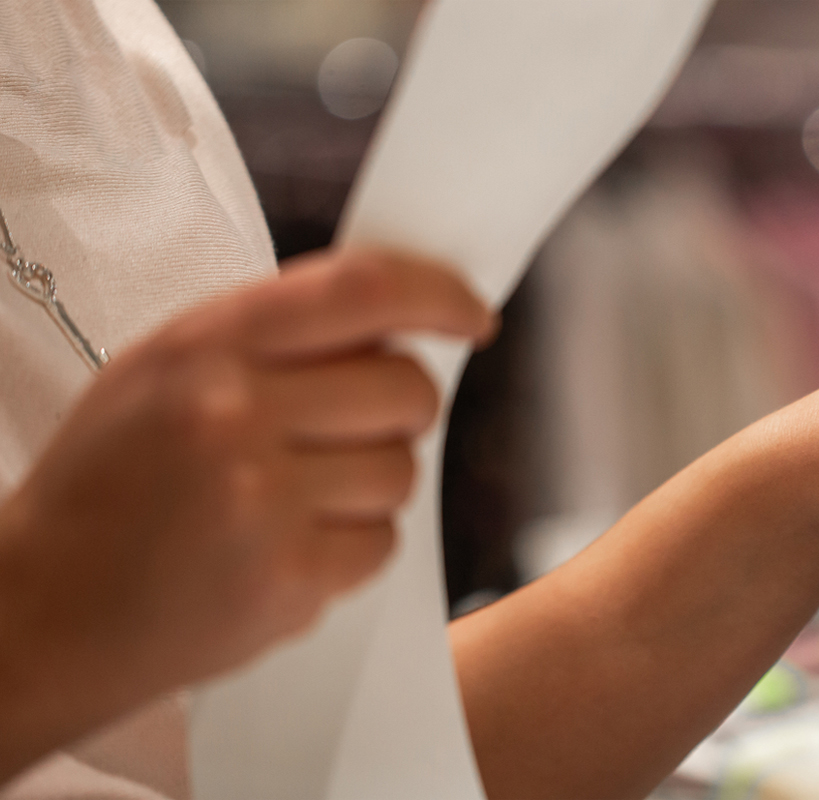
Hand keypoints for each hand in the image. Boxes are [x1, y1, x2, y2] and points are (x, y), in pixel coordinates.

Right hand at [0, 248, 491, 777]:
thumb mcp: (162, 374)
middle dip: (401, 410)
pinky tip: (282, 548)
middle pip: (406, 388)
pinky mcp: (287, 578)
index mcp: (205, 346)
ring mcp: (263, 501)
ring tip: (290, 500)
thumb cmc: (109, 485)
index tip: (473, 314)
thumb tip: (398, 322)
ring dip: (370, 484)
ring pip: (402, 470)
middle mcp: (234, 414)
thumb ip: (271, 338)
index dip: (440, 294)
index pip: (364, 290)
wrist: (37, 611)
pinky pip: (382, 543)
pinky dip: (349, 547)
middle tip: (348, 432)